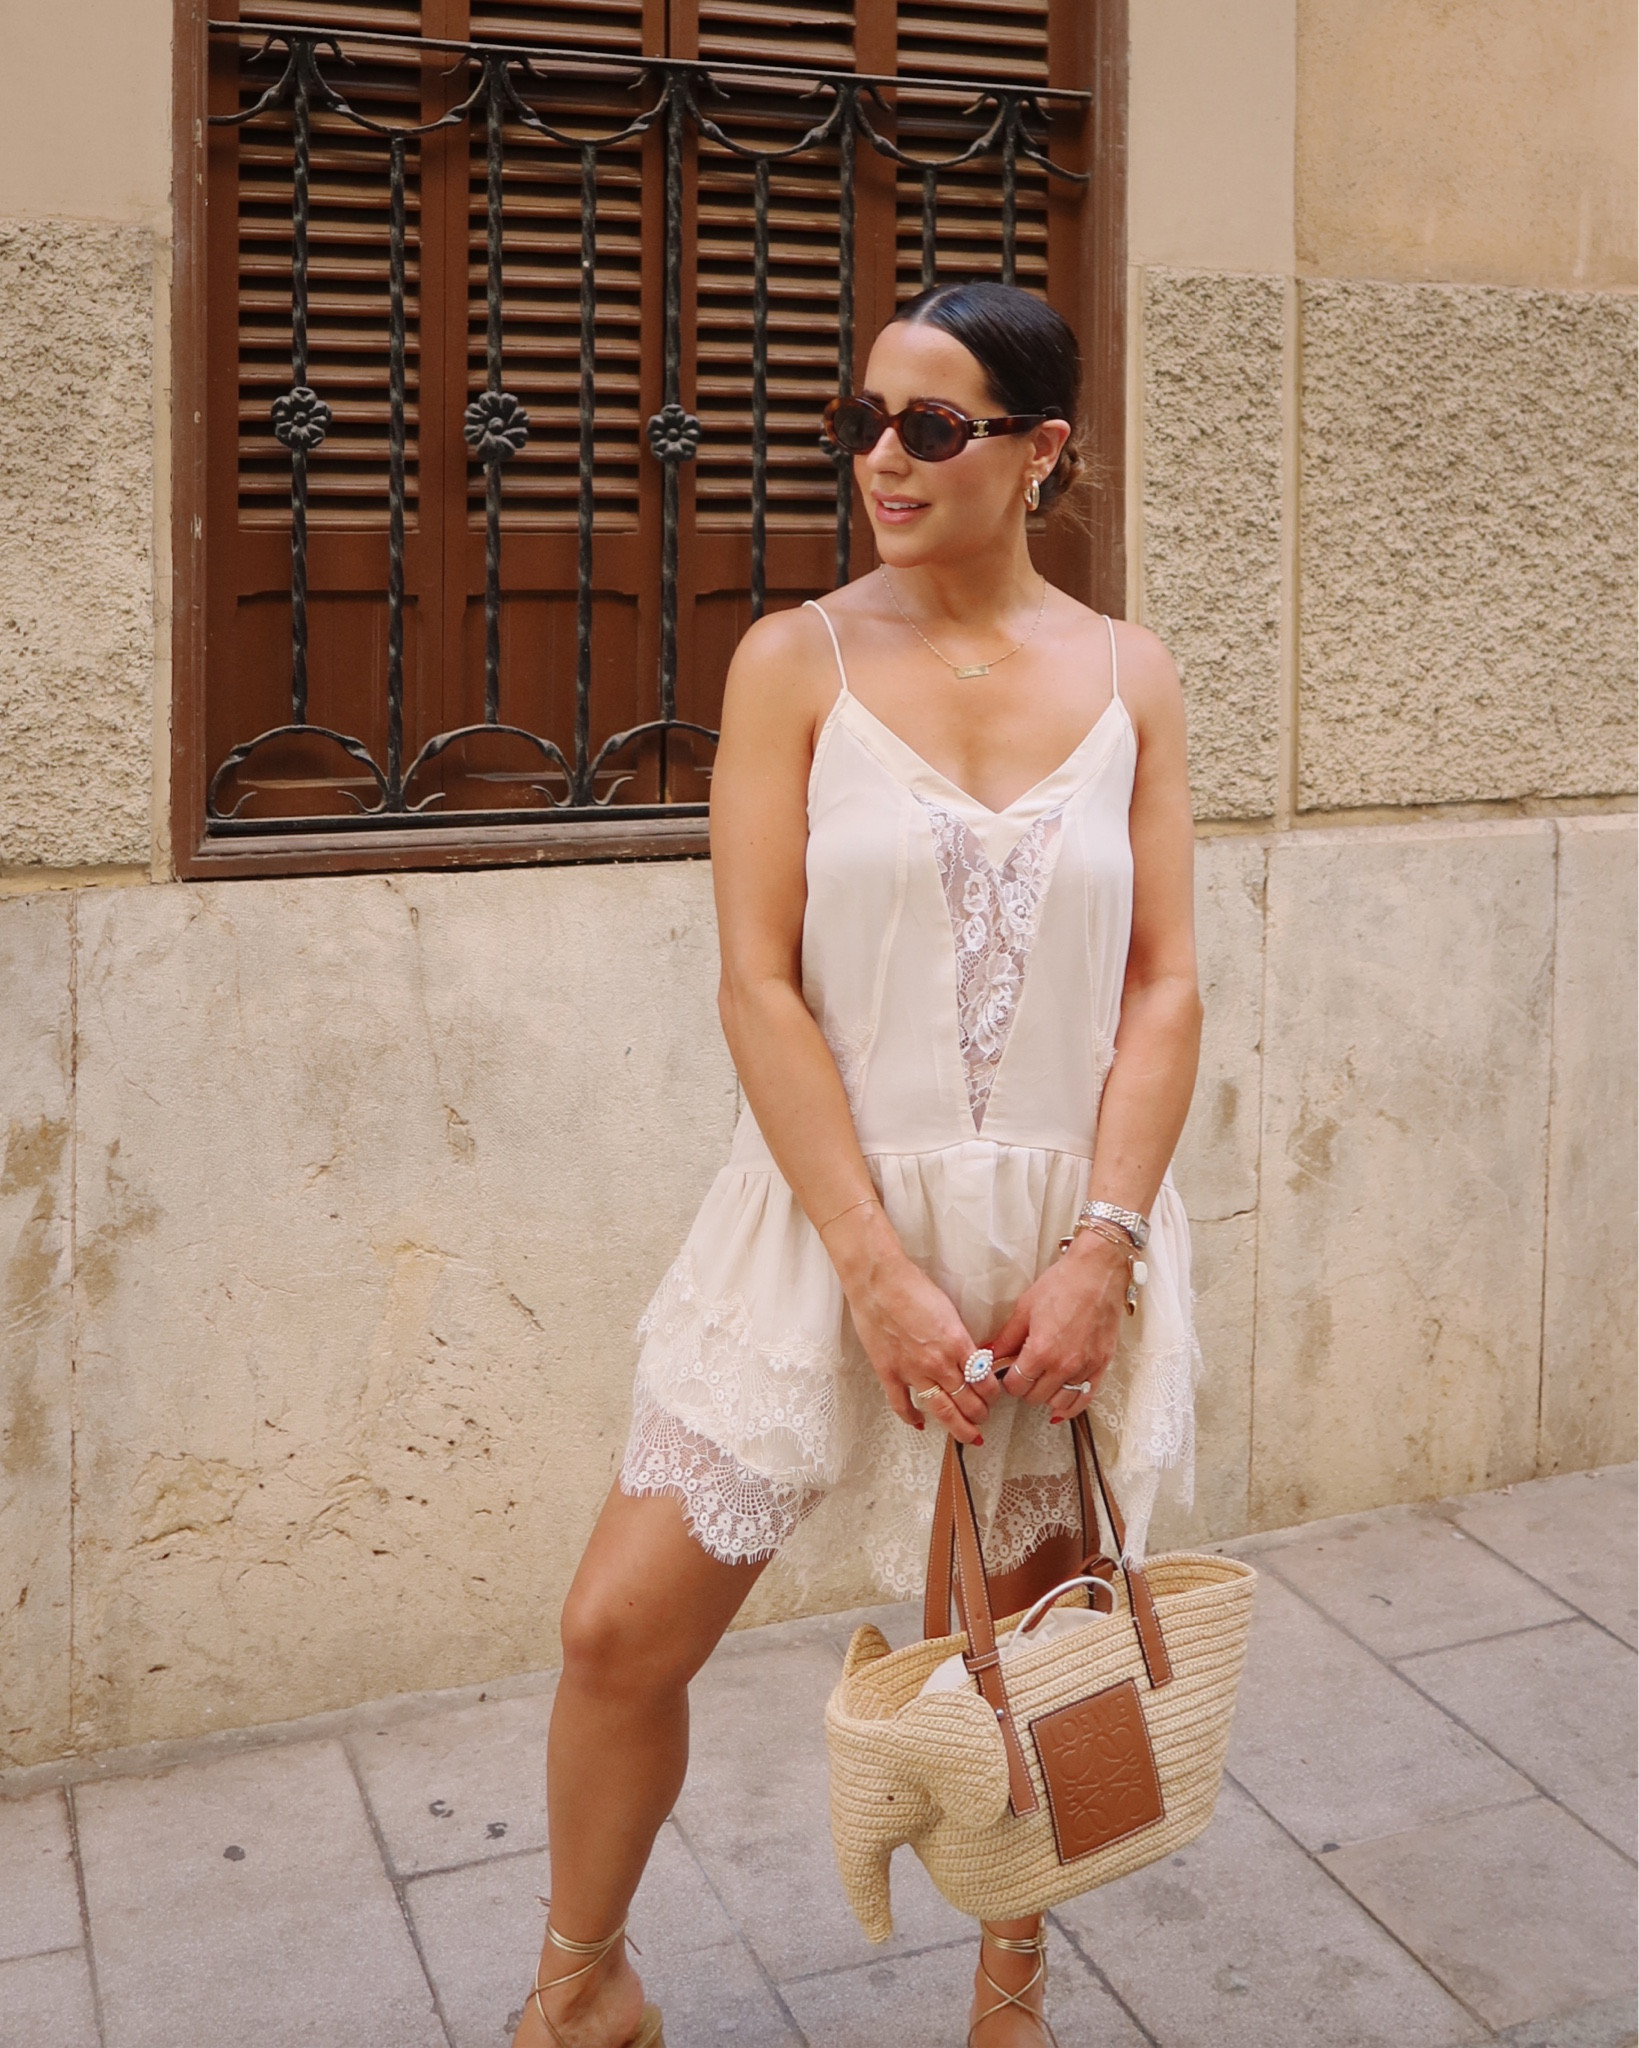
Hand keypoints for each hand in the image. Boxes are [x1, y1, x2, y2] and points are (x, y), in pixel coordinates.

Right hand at [823, 1205, 1001, 1444]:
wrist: (877, 1281)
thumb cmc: (912, 1287)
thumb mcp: (949, 1311)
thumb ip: (960, 1338)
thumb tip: (971, 1357)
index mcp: (957, 1343)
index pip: (983, 1380)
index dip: (992, 1393)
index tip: (993, 1396)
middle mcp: (938, 1362)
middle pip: (967, 1401)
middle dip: (980, 1414)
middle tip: (984, 1419)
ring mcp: (912, 1371)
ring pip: (942, 1409)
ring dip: (958, 1426)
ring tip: (968, 1435)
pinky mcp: (889, 1373)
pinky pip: (902, 1404)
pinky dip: (912, 1418)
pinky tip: (920, 1424)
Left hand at [991, 1231, 1127, 1422]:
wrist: (1098, 1272)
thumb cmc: (1063, 1284)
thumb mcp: (1025, 1308)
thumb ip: (1007, 1338)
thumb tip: (989, 1356)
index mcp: (1041, 1351)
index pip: (1016, 1386)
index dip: (1008, 1381)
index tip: (1008, 1373)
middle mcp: (1064, 1365)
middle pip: (1035, 1397)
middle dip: (1025, 1387)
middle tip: (1024, 1373)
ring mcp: (1086, 1367)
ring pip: (1059, 1402)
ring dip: (1047, 1395)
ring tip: (1042, 1382)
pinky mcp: (1102, 1365)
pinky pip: (1085, 1398)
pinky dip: (1071, 1406)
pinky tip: (1061, 1406)